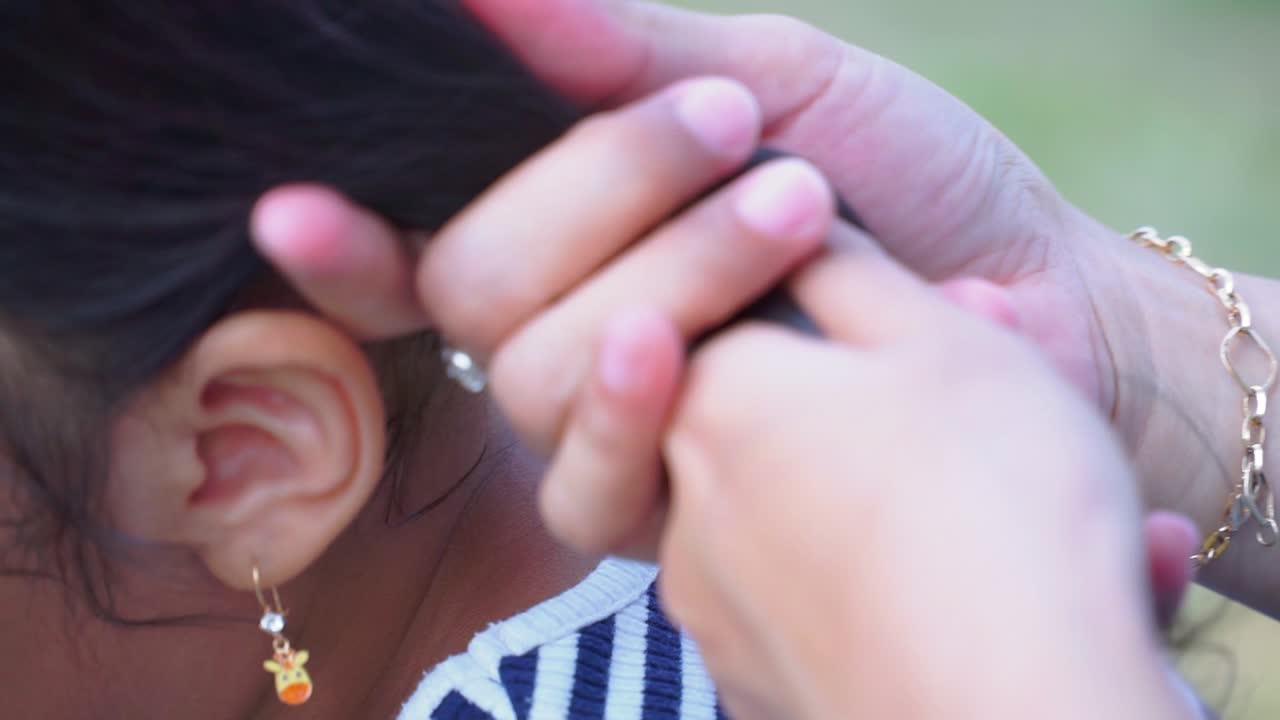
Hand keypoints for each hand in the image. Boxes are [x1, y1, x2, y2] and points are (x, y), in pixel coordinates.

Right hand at [253, 1, 1141, 553]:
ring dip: (663, 270)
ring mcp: (616, 421)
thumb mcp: (768, 77)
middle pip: (476, 286)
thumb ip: (615, 55)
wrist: (1025, 287)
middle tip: (734, 130)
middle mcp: (568, 327)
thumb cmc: (901, 174)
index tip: (292, 203)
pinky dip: (629, 407)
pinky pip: (589, 485)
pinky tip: (690, 351)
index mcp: (570, 225)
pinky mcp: (674, 503)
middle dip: (598, 190)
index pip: (416, 246)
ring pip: (536, 370)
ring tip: (799, 207)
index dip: (345, 238)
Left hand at [640, 230, 1196, 718]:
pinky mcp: (759, 685)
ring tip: (1015, 504)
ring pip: (807, 526)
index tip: (888, 322)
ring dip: (897, 505)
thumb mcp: (939, 339)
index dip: (808, 309)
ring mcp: (715, 607)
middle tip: (967, 418)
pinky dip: (899, 590)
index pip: (721, 320)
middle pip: (764, 427)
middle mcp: (683, 505)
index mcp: (713, 401)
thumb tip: (790, 222)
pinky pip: (829, 611)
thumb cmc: (982, 499)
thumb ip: (847, 273)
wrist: (1010, 711)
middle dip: (863, 413)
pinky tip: (993, 584)